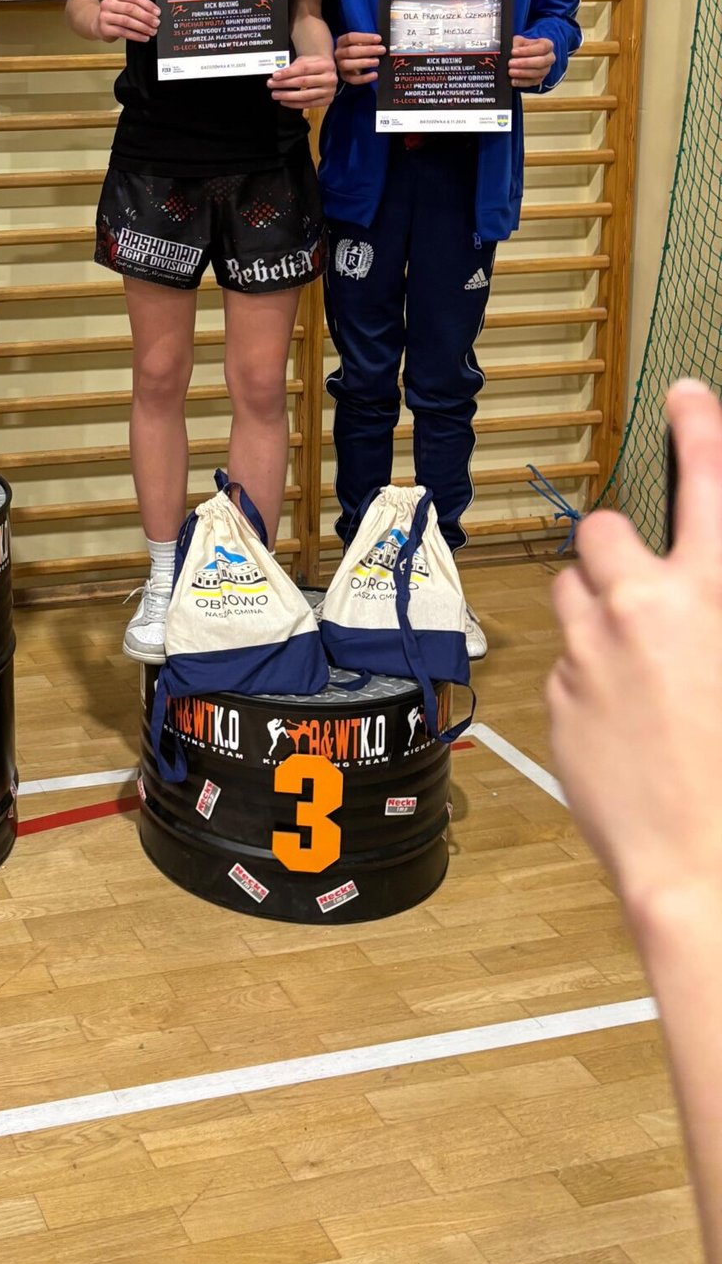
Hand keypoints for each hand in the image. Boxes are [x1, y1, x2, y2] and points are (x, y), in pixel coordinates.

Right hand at [91, 0, 159, 43]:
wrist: (97, 24)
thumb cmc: (113, 14)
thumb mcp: (122, 5)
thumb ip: (136, 6)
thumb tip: (154, 13)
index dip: (148, 4)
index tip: (157, 12)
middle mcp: (108, 3)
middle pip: (130, 8)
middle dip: (146, 16)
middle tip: (156, 22)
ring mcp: (104, 16)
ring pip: (127, 21)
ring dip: (142, 27)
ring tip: (151, 31)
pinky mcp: (105, 28)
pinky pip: (123, 32)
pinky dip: (135, 35)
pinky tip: (143, 37)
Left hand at [268, 53, 337, 107]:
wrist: (327, 70)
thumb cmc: (314, 64)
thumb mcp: (306, 60)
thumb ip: (293, 67)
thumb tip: (277, 76)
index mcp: (326, 65)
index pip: (303, 69)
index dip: (288, 73)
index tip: (275, 75)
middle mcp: (330, 78)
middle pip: (303, 82)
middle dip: (285, 84)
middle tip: (271, 84)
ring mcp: (329, 91)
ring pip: (305, 95)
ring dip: (287, 96)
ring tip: (275, 94)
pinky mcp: (327, 101)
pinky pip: (308, 104)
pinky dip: (294, 104)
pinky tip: (284, 101)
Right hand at [334, 31, 384, 85]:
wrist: (352, 62)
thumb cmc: (359, 50)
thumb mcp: (361, 43)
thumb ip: (368, 42)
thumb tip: (379, 42)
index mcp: (341, 42)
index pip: (350, 38)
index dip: (365, 38)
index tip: (378, 39)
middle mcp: (338, 53)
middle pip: (350, 51)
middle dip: (368, 50)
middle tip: (382, 50)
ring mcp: (340, 66)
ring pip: (348, 64)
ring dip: (364, 63)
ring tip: (377, 61)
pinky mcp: (345, 77)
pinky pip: (353, 79)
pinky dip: (364, 78)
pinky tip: (375, 75)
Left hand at [509, 34, 555, 87]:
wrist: (519, 57)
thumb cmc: (521, 47)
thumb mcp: (518, 41)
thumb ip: (516, 44)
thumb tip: (510, 49)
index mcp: (547, 45)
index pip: (542, 47)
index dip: (528, 50)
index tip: (513, 51)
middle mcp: (549, 58)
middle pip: (542, 61)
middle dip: (525, 63)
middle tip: (511, 63)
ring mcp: (545, 70)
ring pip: (538, 73)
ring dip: (523, 73)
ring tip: (510, 71)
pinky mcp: (539, 79)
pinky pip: (533, 82)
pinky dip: (522, 82)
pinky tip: (513, 81)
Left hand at [547, 381, 721, 923]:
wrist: (703, 870)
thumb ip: (712, 612)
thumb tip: (697, 590)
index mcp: (712, 597)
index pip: (710, 486)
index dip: (701, 431)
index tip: (687, 392)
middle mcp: (645, 611)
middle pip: (607, 534)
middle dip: (622, 559)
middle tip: (649, 602)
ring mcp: (592, 653)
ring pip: (572, 595)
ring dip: (596, 616)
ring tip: (638, 671)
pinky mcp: (557, 697)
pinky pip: (565, 663)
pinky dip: (588, 679)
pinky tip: (625, 727)